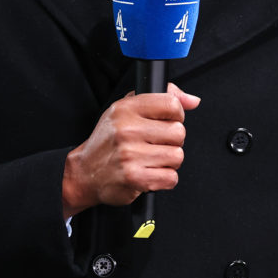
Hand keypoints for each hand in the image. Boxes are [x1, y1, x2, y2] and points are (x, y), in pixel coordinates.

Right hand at [61, 83, 200, 218]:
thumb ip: (161, 99)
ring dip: (168, 161)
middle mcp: (127, 130)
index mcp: (126, 109)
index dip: (177, 114)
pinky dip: (164, 178)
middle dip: (172, 141)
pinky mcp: (135, 178)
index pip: (171, 104)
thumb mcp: (126, 110)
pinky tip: (150, 173)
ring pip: (177, 156)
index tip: (169, 120)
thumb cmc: (109, 140)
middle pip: (178, 132)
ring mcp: (130, 155)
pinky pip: (171, 178)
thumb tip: (193, 100)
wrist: (85, 172)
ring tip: (151, 159)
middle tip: (156, 144)